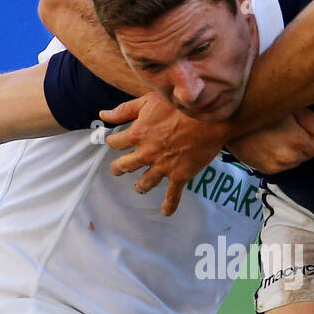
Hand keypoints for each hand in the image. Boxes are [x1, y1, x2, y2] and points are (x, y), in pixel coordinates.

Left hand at [100, 93, 230, 215]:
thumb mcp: (149, 101)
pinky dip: (168, 205)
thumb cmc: (180, 106)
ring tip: (139, 187)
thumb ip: (124, 110)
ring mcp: (163, 167)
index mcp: (138, 134)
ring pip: (144, 183)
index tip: (114, 142)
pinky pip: (172, 196)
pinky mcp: (180, 175)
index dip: (113, 141)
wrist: (210, 118)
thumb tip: (103, 114)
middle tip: (118, 169)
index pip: (116, 142)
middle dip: (119, 168)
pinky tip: (165, 212)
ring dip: (140, 186)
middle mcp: (147, 153)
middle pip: (125, 166)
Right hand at [226, 109, 313, 173]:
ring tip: (277, 136)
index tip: (306, 130)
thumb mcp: (289, 106)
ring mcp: (276, 165)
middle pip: (309, 155)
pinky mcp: (265, 169)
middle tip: (289, 130)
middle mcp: (289, 157)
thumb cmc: (261, 108)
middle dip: (304, 144)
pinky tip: (268, 144)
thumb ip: (310, 120)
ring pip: (296, 161)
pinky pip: (282, 166)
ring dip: (292, 152)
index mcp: (298, 141)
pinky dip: (279, 157)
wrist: (230, 121)